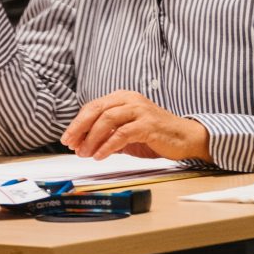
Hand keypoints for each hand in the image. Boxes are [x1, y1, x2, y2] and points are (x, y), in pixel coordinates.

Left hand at [61, 90, 208, 160]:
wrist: (185, 138)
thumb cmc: (155, 135)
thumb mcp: (126, 132)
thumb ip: (106, 135)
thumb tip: (82, 144)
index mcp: (122, 98)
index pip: (93, 107)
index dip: (78, 123)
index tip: (68, 139)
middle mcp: (130, 100)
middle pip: (96, 110)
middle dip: (79, 128)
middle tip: (70, 144)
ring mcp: (140, 110)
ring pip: (107, 120)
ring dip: (92, 138)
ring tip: (84, 153)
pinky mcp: (148, 125)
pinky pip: (122, 133)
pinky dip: (108, 145)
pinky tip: (100, 155)